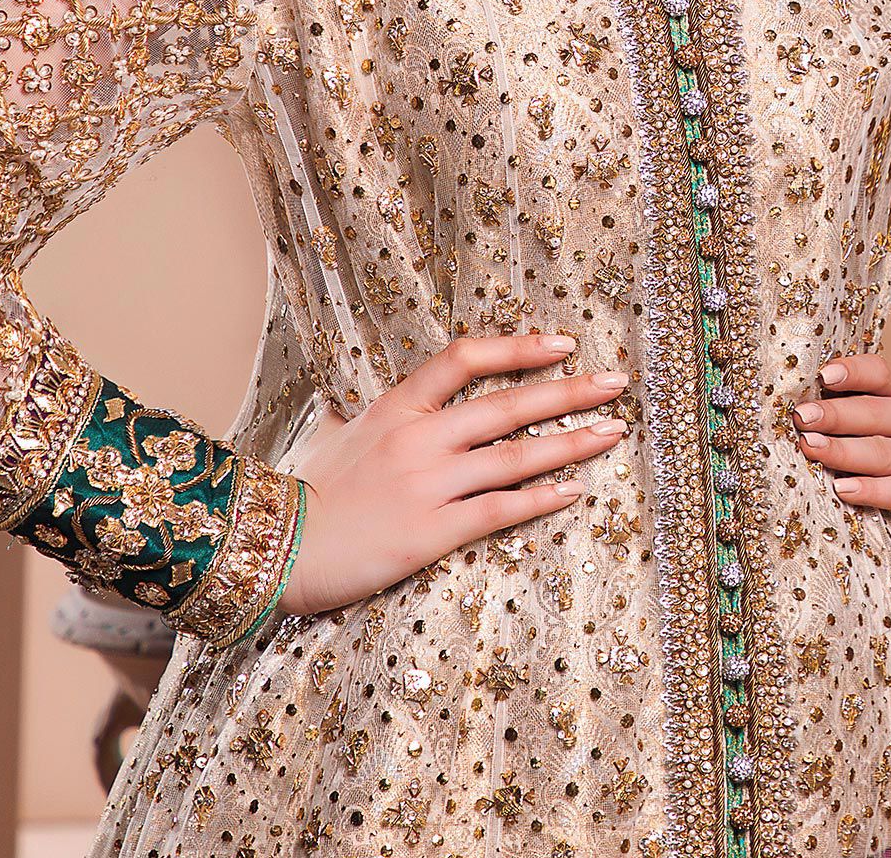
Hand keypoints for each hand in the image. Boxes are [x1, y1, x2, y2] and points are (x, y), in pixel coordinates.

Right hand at [279, 332, 629, 615]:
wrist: (274, 547)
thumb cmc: (305, 493)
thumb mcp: (336, 437)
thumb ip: (366, 418)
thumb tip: (368, 407)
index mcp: (397, 406)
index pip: (464, 358)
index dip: (517, 346)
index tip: (561, 343)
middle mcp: (420, 437)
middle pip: (508, 404)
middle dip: (568, 391)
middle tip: (616, 383)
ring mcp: (429, 484)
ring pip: (514, 454)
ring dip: (569, 442)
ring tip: (611, 432)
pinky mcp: (433, 532)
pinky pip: (499, 510)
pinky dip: (540, 498)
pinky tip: (573, 491)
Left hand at [791, 352, 890, 558]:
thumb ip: (872, 413)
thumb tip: (808, 407)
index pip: (883, 373)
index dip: (853, 371)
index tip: (823, 375)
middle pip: (875, 413)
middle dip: (834, 414)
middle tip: (801, 416)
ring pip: (881, 452)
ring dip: (841, 450)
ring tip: (810, 447)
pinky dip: (871, 490)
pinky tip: (844, 489)